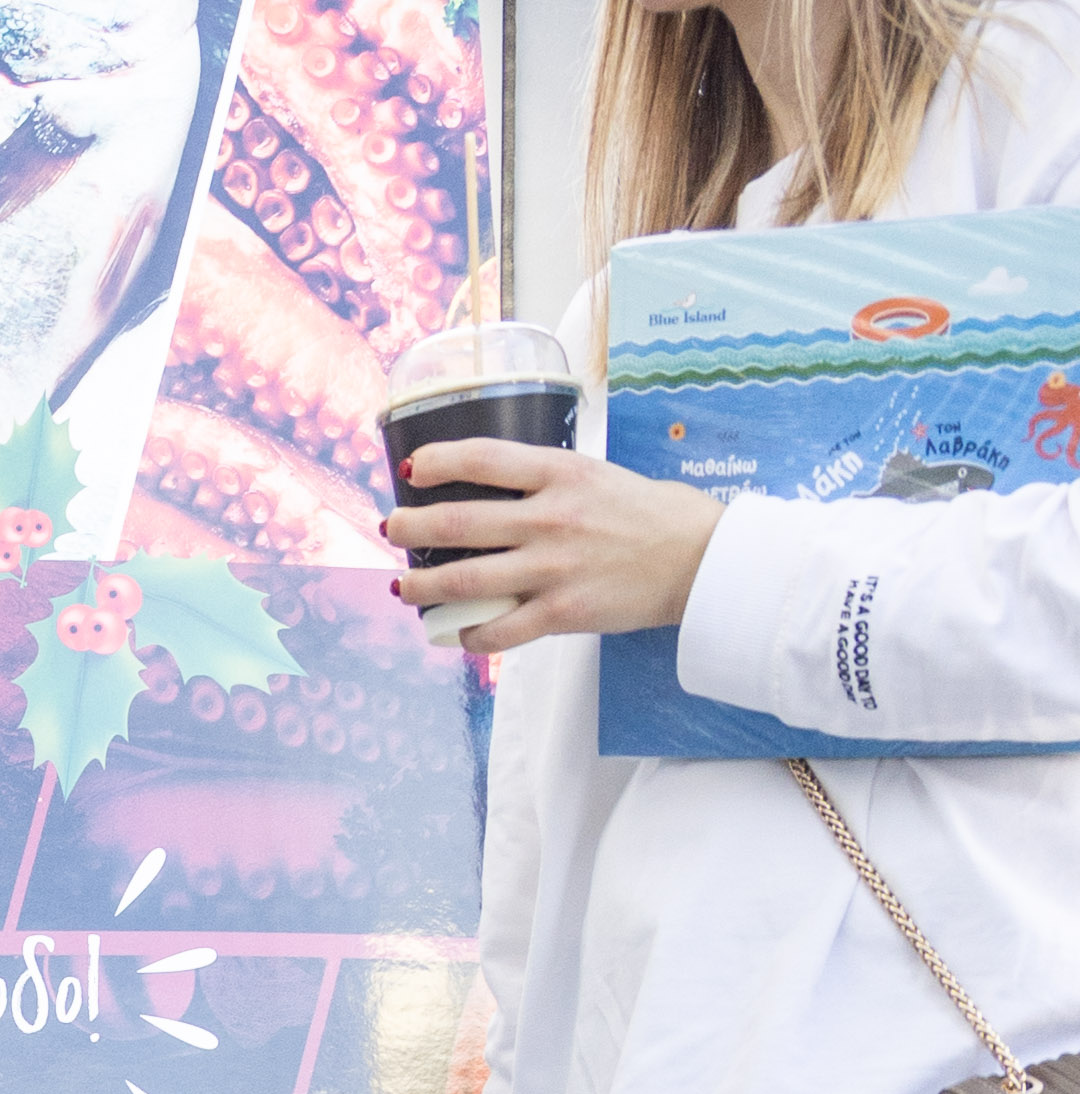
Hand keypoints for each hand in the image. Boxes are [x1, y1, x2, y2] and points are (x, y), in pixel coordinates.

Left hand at [387, 444, 720, 655]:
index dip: (435, 461)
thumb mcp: (598, 475)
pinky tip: (456, 633)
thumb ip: (548, 480)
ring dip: (423, 586)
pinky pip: (498, 632)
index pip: (481, 457)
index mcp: (560, 473)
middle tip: (393, 530)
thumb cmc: (651, 514)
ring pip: (465, 581)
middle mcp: (550, 518)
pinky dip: (469, 636)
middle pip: (456, 522)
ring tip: (404, 587)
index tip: (411, 470)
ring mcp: (553, 568)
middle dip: (411, 528)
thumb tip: (496, 486)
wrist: (700, 560)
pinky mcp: (562, 613)